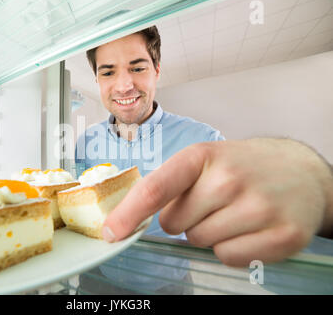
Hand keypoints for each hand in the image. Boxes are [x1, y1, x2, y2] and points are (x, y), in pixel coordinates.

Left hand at [102, 138, 332, 266]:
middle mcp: (229, 179)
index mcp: (202, 156)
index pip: (156, 189)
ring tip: (232, 212)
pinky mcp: (281, 235)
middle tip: (211, 202)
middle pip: (174, 225)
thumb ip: (170, 183)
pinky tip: (248, 228)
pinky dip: (230, 248)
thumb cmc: (244, 166)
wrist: (302, 172)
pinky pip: (227, 257)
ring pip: (199, 242)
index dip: (128, 214)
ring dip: (208, 233)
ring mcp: (258, 207)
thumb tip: (131, 214)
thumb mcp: (207, 159)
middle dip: (184, 219)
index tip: (112, 232)